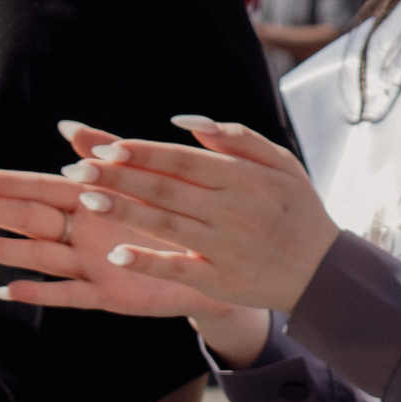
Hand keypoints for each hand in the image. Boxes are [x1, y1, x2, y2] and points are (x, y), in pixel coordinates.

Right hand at [0, 169, 224, 319]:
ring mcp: (91, 265)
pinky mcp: (110, 295)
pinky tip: (7, 288)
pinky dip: (40, 292)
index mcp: (90, 202)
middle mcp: (82, 234)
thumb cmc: (174, 216)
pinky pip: (70, 295)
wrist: (218, 260)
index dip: (3, 185)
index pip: (38, 190)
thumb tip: (65, 127)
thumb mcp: (144, 181)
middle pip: (25, 220)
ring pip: (36, 257)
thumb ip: (105, 155)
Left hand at [32, 118, 338, 314]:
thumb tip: (184, 122)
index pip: (182, 160)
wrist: (323, 271)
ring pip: (164, 225)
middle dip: (118, 178)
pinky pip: (178, 269)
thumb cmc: (298, 209)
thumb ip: (236, 138)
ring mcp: (223, 246)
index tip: (105, 145)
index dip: (142, 152)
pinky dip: (148, 262)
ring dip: (123, 212)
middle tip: (78, 169)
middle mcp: (230, 210)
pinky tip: (117, 255)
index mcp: (243, 178)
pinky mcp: (219, 279)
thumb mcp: (281, 163)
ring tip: (85, 200)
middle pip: (165, 189)